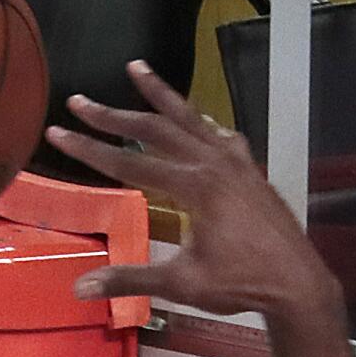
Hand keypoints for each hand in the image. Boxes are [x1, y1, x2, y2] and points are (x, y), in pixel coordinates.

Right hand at [48, 61, 342, 326]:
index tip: (59, 130)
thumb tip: (80, 289)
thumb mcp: (181, 284)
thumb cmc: (240, 284)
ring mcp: (234, 161)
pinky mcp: (249, 168)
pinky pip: (219, 134)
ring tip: (136, 67)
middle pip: (154, 129)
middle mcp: (212, 162)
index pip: (129, 162)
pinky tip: (196, 118)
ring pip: (189, 118)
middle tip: (80, 99)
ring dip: (160, 94)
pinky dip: (200, 121)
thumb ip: (131, 279)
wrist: (296, 282)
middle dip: (113, 114)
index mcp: (194, 185)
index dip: (90, 148)